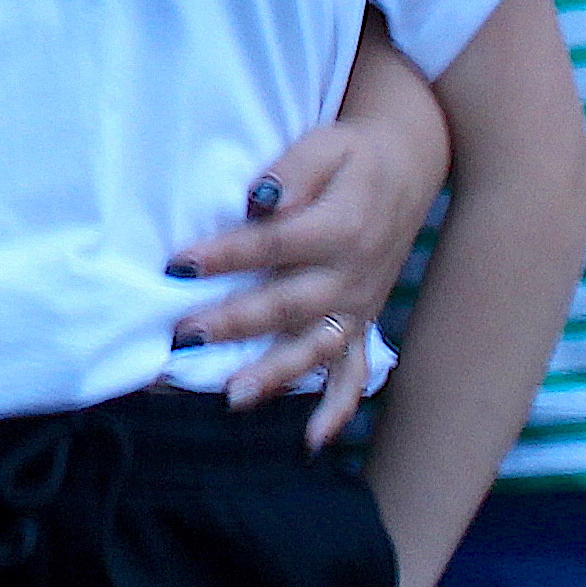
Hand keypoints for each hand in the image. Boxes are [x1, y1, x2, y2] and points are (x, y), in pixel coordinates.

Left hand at [163, 98, 440, 446]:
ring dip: (275, 375)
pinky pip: (352, 374)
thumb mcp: (326, 144)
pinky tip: (308, 442)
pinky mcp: (359, 322)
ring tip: (232, 397)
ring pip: (314, 349)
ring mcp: (357, 305)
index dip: (225, 256)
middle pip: (286, 305)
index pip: (273, 245)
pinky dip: (335, 410)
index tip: (178, 265)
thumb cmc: (354, 155)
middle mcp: (351, 275)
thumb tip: (258, 200)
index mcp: (341, 227)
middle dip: (232, 323)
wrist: (407, 168)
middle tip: (183, 336)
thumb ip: (293, 172)